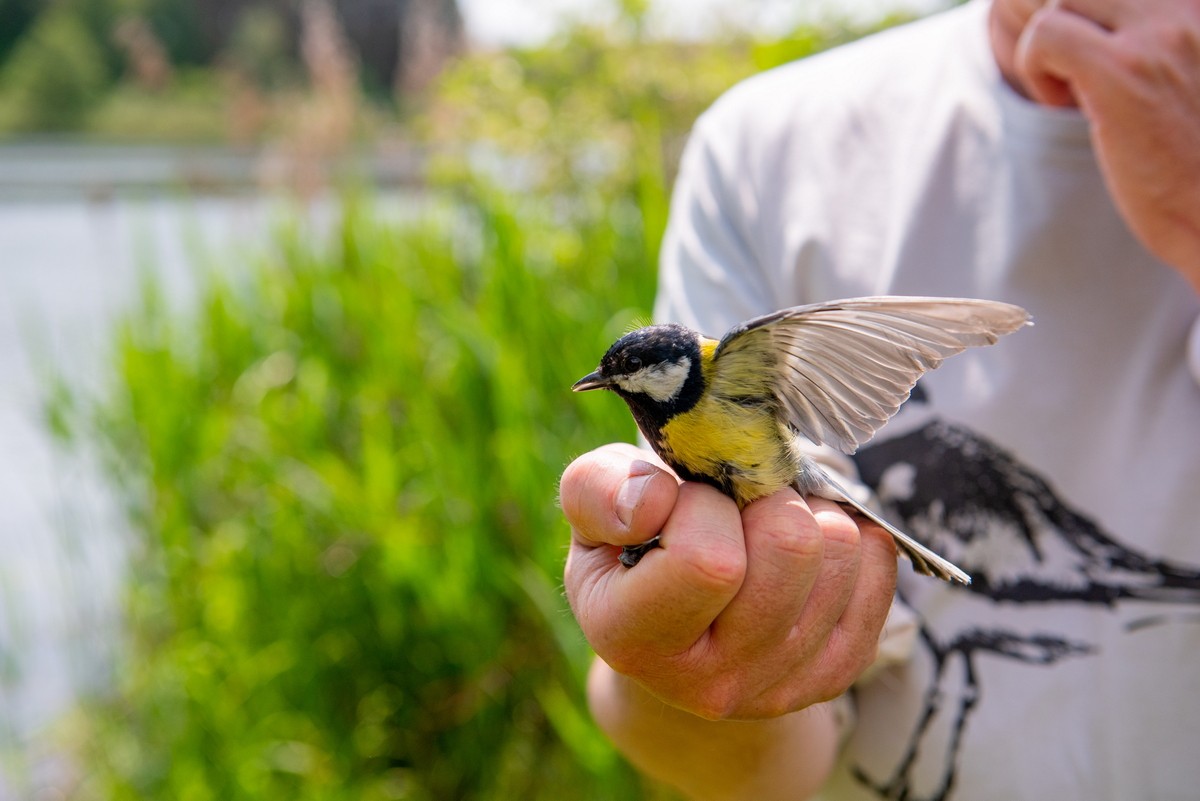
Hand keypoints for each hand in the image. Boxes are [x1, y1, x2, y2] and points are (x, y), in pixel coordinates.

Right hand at [560, 443, 897, 720]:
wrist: (670, 627)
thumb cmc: (629, 548)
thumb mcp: (591, 507)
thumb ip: (597, 490)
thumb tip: (652, 500)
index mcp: (633, 638)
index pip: (707, 559)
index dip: (699, 505)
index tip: (680, 505)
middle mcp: (708, 683)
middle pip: (791, 547)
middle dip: (766, 499)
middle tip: (735, 507)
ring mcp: (777, 687)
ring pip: (840, 551)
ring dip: (808, 514)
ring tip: (766, 526)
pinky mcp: (831, 676)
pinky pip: (878, 571)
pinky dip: (852, 538)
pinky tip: (809, 546)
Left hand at [995, 0, 1199, 283]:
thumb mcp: (1191, 78)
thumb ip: (1154, 49)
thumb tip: (1095, 40)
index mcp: (1196, 8)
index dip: (1088, 15)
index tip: (1088, 62)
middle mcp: (1188, 7)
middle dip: (1062, 21)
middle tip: (1072, 74)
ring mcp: (1161, 35)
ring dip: (1047, 43)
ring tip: (1073, 92)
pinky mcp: (1125, 74)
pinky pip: (1046, 34)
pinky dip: (1036, 66)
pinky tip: (1066, 105)